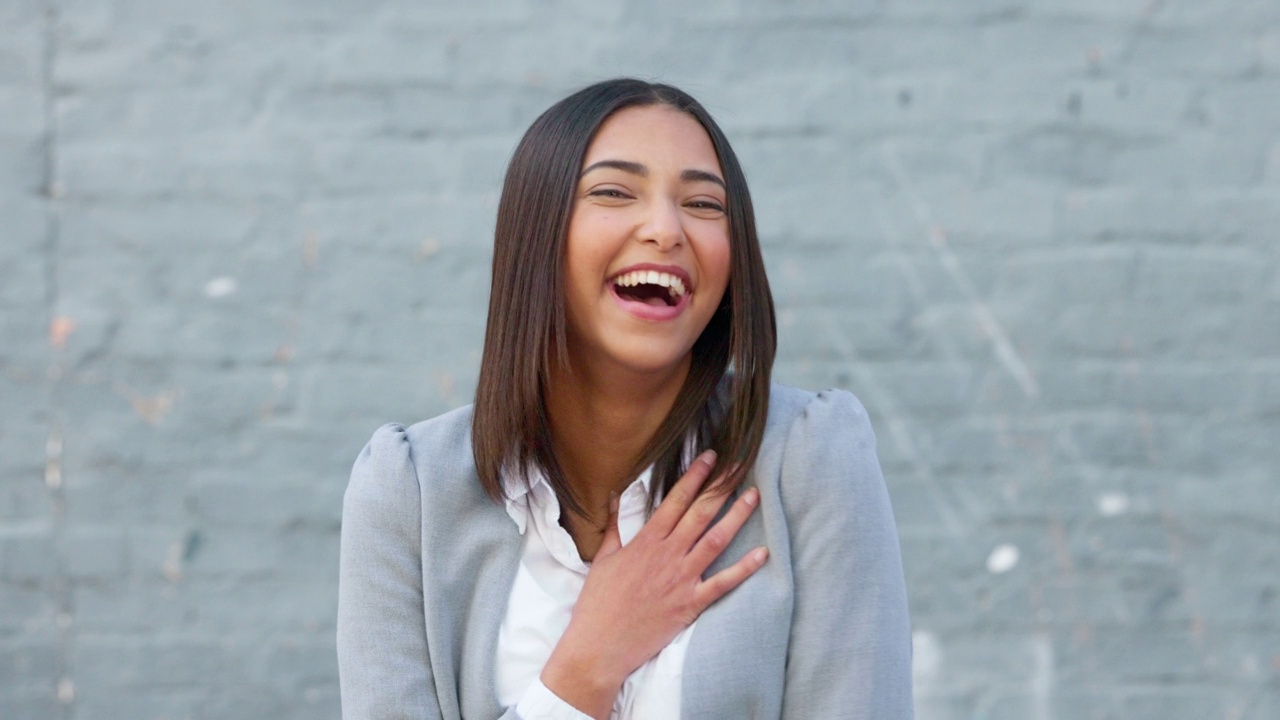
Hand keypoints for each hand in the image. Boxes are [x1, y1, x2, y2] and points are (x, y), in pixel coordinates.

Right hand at [540, 450, 768, 718]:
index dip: (694, 477)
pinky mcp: (690, 604)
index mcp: (645, 542)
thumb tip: (616, 497)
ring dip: (736, 517)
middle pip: (699, 513)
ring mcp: (681, 579)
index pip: (675, 501)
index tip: (709, 457)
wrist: (600, 646)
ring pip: (715, 541)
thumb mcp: (602, 559)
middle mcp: (667, 555)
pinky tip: (762, 553)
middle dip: (720, 487)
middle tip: (738, 466)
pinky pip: (723, 584)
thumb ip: (614, 526)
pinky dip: (744, 569)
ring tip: (753, 497)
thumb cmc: (598, 604)